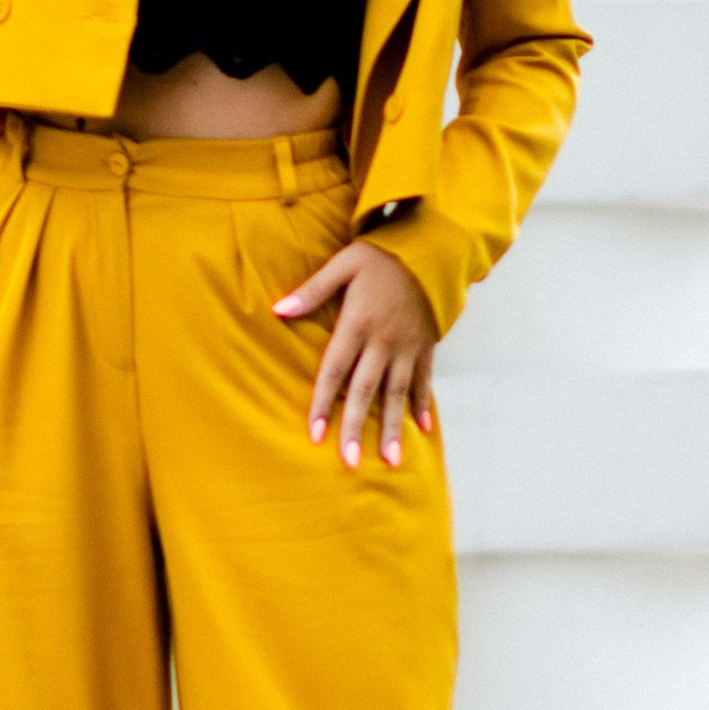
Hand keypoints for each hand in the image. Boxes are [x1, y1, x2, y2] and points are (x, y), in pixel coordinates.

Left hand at [274, 238, 435, 469]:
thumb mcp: (342, 265)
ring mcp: (407, 346)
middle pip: (365, 391)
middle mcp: (383, 341)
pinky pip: (423, 380)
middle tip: (349, 461)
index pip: (335, 371)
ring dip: (391, 428)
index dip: (324, 403)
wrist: (431, 248)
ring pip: (397, 394)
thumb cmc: (379, 256)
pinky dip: (422, 405)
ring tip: (390, 460)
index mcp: (358, 323)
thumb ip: (311, 290)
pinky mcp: (425, 346)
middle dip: (355, 428)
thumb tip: (278, 310)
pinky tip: (421, 430)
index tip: (315, 434)